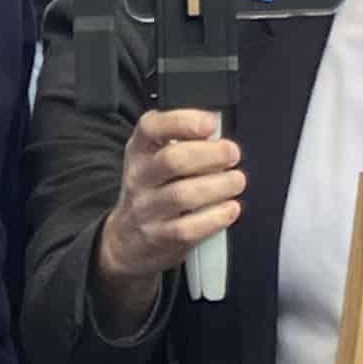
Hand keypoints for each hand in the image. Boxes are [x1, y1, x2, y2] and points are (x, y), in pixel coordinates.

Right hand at [94, 109, 245, 293]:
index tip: (211, 124)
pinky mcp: (159, 237)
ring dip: (218, 186)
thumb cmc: (152, 193)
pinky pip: (188, 228)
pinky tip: (229, 209)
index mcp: (139, 151)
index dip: (183, 121)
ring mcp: (146, 209)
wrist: (126, 241)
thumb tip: (220, 137)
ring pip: (183, 195)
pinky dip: (215, 217)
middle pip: (172, 160)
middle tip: (232, 154)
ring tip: (236, 181)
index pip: (151, 127)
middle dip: (210, 154)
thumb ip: (183, 144)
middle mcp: (139, 178)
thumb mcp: (154, 161)